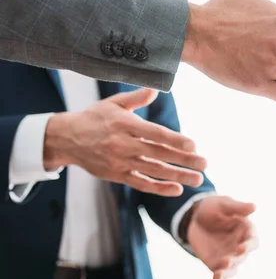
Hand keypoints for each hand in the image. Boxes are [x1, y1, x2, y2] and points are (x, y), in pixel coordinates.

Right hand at [43, 88, 205, 196]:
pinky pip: (140, 183)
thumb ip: (136, 98)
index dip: (174, 140)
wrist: (66, 139)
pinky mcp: (117, 175)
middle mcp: (123, 144)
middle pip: (158, 153)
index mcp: (125, 125)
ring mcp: (120, 162)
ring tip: (197, 179)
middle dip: (183, 160)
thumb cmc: (94, 117)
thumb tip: (155, 89)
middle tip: (204, 164)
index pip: (154, 134)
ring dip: (177, 176)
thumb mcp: (113, 103)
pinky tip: (177, 189)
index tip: (193, 144)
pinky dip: (159, 188)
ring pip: (153, 171)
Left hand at [186, 196, 256, 278]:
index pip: (252, 240)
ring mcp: (228, 256)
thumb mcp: (224, 204)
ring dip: (227, 274)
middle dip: (236, 260)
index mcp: (245, 231)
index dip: (249, 245)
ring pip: (232, 270)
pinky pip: (218, 276)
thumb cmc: (213, 207)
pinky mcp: (215, 264)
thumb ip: (238, 207)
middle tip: (228, 260)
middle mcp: (239, 245)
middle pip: (242, 257)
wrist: (193, 216)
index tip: (242, 247)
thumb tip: (254, 207)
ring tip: (218, 274)